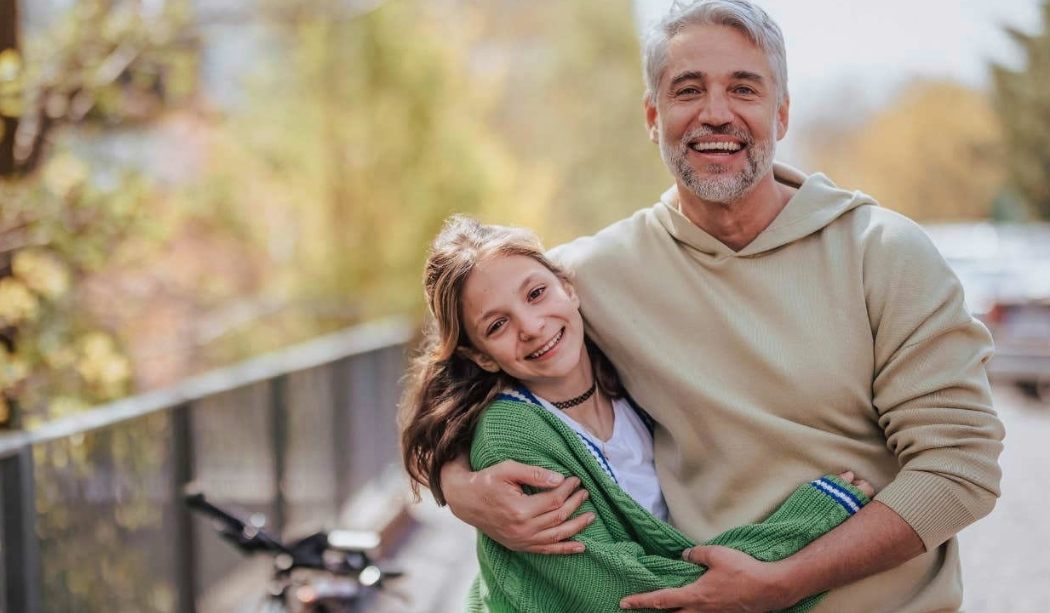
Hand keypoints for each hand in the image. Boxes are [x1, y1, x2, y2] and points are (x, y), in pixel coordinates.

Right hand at [440, 456, 594, 553]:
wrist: (466, 501)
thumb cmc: (486, 481)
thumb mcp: (508, 470)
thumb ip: (534, 473)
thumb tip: (560, 479)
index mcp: (519, 510)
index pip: (554, 500)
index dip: (568, 489)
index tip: (576, 479)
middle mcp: (522, 529)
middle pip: (558, 518)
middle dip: (575, 504)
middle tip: (585, 492)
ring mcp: (521, 540)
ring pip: (557, 536)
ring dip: (576, 526)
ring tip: (590, 516)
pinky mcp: (519, 546)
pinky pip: (546, 550)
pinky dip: (564, 549)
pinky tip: (580, 546)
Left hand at [620, 546, 795, 611]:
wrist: (772, 588)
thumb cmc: (744, 570)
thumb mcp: (717, 554)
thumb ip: (696, 554)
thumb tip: (684, 555)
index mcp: (696, 596)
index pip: (661, 600)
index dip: (641, 602)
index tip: (624, 603)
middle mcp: (702, 610)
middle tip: (636, 609)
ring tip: (662, 608)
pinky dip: (690, 612)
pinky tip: (690, 607)